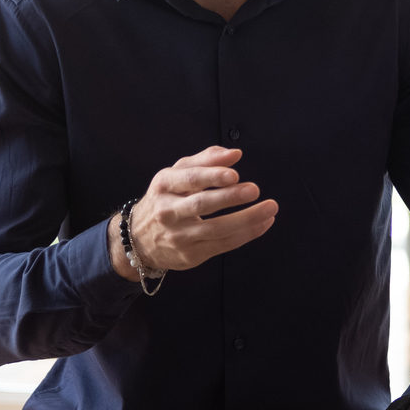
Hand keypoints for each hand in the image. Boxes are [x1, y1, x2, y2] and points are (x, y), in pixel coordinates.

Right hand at [110, 145, 277, 279]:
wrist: (139, 239)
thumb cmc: (165, 200)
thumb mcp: (176, 174)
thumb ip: (206, 160)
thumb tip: (234, 154)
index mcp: (164, 185)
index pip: (189, 179)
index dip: (212, 176)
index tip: (234, 174)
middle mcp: (168, 211)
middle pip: (201, 204)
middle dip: (229, 197)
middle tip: (254, 190)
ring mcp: (179, 236)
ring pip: (216, 229)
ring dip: (246, 219)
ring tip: (269, 209)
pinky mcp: (190, 255)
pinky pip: (223, 245)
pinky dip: (246, 234)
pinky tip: (262, 223)